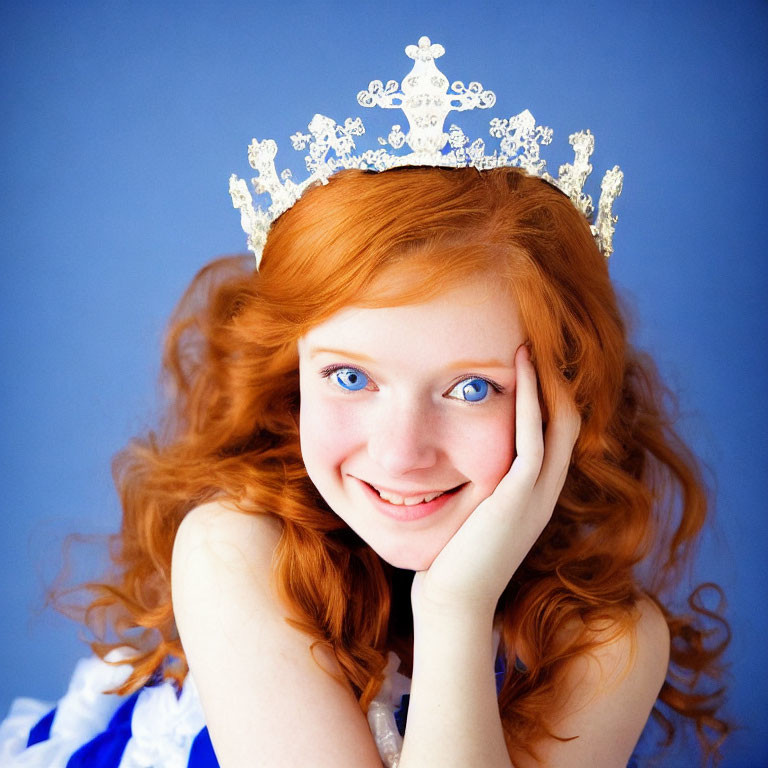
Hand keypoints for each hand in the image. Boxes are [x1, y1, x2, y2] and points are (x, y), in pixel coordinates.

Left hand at [411, 344, 580, 618]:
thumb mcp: (473, 514)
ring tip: (532, 345)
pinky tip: (517, 370)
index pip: (556, 434)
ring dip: (547, 382)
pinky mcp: (520, 495)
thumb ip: (479, 487)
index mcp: (536, 493)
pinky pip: (533, 437)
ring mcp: (538, 494)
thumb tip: (455, 461)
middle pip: (568, 421)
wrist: (453, 599)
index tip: (532, 361)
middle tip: (539, 342)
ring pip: (558, 423)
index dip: (550, 396)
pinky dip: (530, 400)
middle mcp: (546, 490)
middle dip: (557, 382)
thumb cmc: (453, 557)